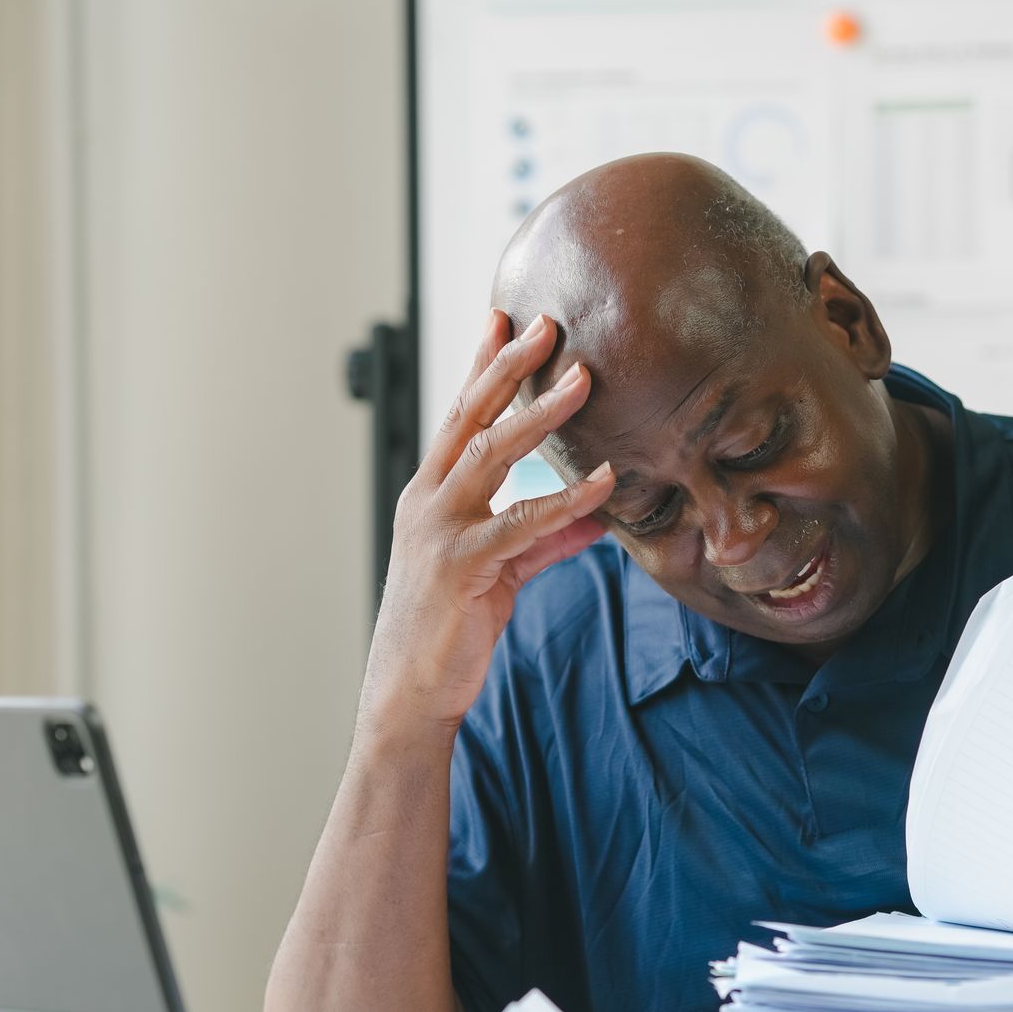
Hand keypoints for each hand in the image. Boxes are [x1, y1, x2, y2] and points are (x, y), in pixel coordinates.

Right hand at [358, 310, 612, 735]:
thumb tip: (595, 513)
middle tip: (547, 324)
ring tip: (582, 380)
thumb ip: (545, 537)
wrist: (410, 692)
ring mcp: (438, 530)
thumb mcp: (503, 570)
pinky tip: (602, 482)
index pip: (461, 417)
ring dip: (538, 414)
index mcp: (432, 495)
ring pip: (490, 455)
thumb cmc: (450, 629)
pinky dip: (565, 500)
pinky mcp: (459, 567)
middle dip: (506, 366)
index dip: (483, 367)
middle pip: (470, 418)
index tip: (506, 319)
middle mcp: (428, 501)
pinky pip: (520, 524)